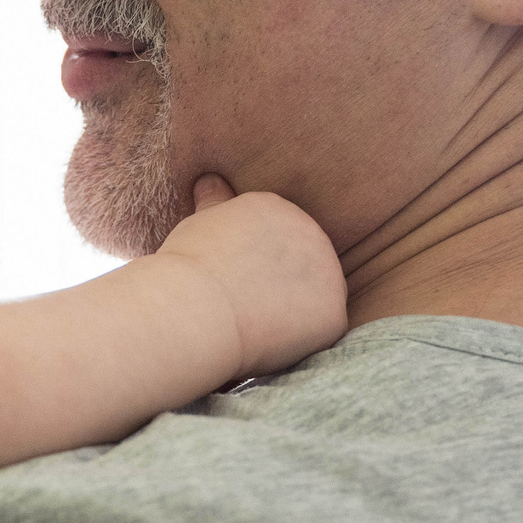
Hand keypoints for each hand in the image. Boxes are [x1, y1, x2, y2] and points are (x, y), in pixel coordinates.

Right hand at [153, 176, 348, 377]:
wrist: (196, 307)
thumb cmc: (189, 268)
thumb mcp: (200, 224)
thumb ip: (216, 202)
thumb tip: (210, 181)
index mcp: (276, 207)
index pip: (278, 238)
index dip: (255, 266)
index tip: (232, 281)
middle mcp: (310, 231)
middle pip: (303, 264)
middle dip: (279, 286)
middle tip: (243, 305)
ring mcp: (328, 272)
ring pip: (316, 297)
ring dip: (292, 312)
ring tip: (254, 322)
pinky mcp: (334, 312)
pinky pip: (322, 330)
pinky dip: (301, 341)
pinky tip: (269, 341)